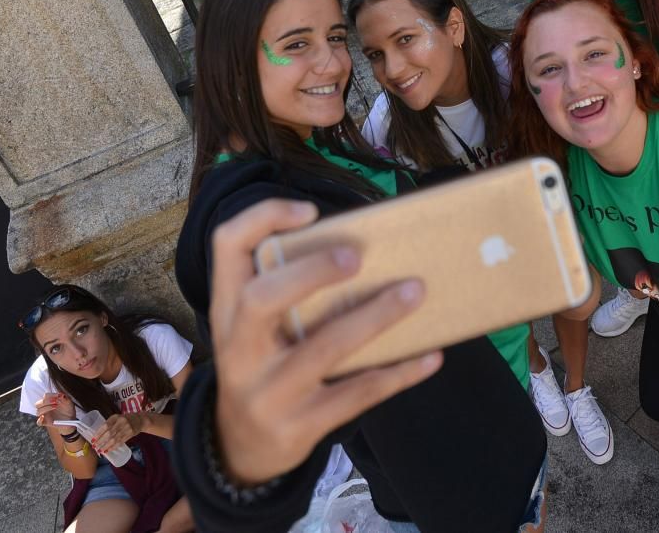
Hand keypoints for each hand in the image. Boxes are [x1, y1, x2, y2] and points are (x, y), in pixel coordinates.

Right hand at [35, 392, 76, 434]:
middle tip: (55, 401)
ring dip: (45, 409)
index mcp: (49, 401)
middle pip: (38, 404)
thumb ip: (65, 399)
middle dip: (46, 401)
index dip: (50, 395)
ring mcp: (44, 415)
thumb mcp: (69, 403)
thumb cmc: (69, 409)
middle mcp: (45, 408)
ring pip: (38, 412)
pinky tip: (43, 418)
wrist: (71, 419)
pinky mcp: (46, 422)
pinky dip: (40, 420)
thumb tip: (62, 395)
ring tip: (55, 407)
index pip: (45, 396)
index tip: (58, 395)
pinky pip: (39, 422)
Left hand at [92, 414, 143, 453]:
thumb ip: (109, 424)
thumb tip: (97, 435)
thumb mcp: (117, 418)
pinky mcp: (130, 434)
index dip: (99, 433)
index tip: (93, 440)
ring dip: (106, 446)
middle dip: (101, 441)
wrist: (140, 420)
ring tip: (100, 450)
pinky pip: (120, 442)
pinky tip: (108, 450)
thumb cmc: (125, 419)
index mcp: (116, 417)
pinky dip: (113, 447)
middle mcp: (122, 422)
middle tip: (95, 446)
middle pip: (109, 433)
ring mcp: (127, 428)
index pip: (105, 425)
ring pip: (115, 439)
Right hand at [209, 199, 442, 485]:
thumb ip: (287, 288)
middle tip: (357, 256)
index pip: (226, 246)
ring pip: (323, 349)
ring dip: (375, 317)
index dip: (263, 218)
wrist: (241, 447)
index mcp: (228, 308)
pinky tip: (431, 355)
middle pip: (261, 299)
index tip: (310, 211)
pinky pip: (356, 395)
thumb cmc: (264, 363)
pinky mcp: (300, 425)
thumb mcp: (255, 325)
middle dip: (312, 272)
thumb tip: (368, 243)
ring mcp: (267, 390)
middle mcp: (239, 347)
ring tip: (416, 291)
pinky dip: (398, 373)